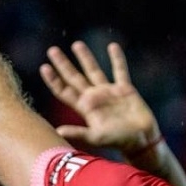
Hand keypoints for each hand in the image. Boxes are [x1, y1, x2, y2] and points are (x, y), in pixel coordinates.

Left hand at [40, 41, 160, 153]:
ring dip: (85, 58)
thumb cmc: (118, 140)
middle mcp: (94, 97)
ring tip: (76, 44)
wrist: (141, 140)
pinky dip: (117, 59)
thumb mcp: (96, 137)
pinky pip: (120, 71)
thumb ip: (78, 132)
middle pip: (75, 77)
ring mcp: (108, 92)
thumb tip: (57, 131)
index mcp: (85, 107)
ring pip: (94, 70)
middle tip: (52, 50)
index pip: (65, 91)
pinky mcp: (125, 89)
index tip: (44, 67)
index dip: (54, 80)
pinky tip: (113, 46)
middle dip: (63, 64)